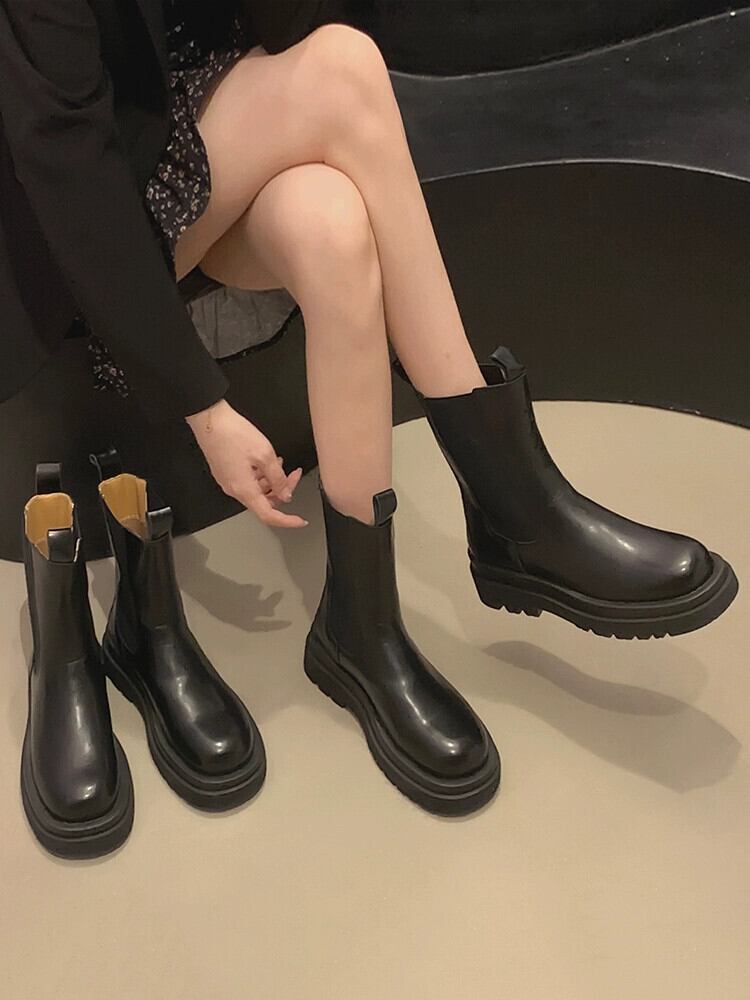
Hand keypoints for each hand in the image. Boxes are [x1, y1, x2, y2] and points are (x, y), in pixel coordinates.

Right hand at [186, 399, 306, 528]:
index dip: (286, 520)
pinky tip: (266, 461)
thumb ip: (278, 477)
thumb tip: (285, 493)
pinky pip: (248, 481)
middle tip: (293, 475)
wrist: (209, 421)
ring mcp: (229, 481)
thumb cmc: (232, 434)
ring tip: (280, 462)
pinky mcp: (227, 472)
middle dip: (282, 490)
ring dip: (272, 480)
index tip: (300, 521)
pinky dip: (261, 474)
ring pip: (257, 490)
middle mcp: (234, 489)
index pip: (269, 515)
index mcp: (244, 490)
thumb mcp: (264, 455)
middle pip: (265, 501)